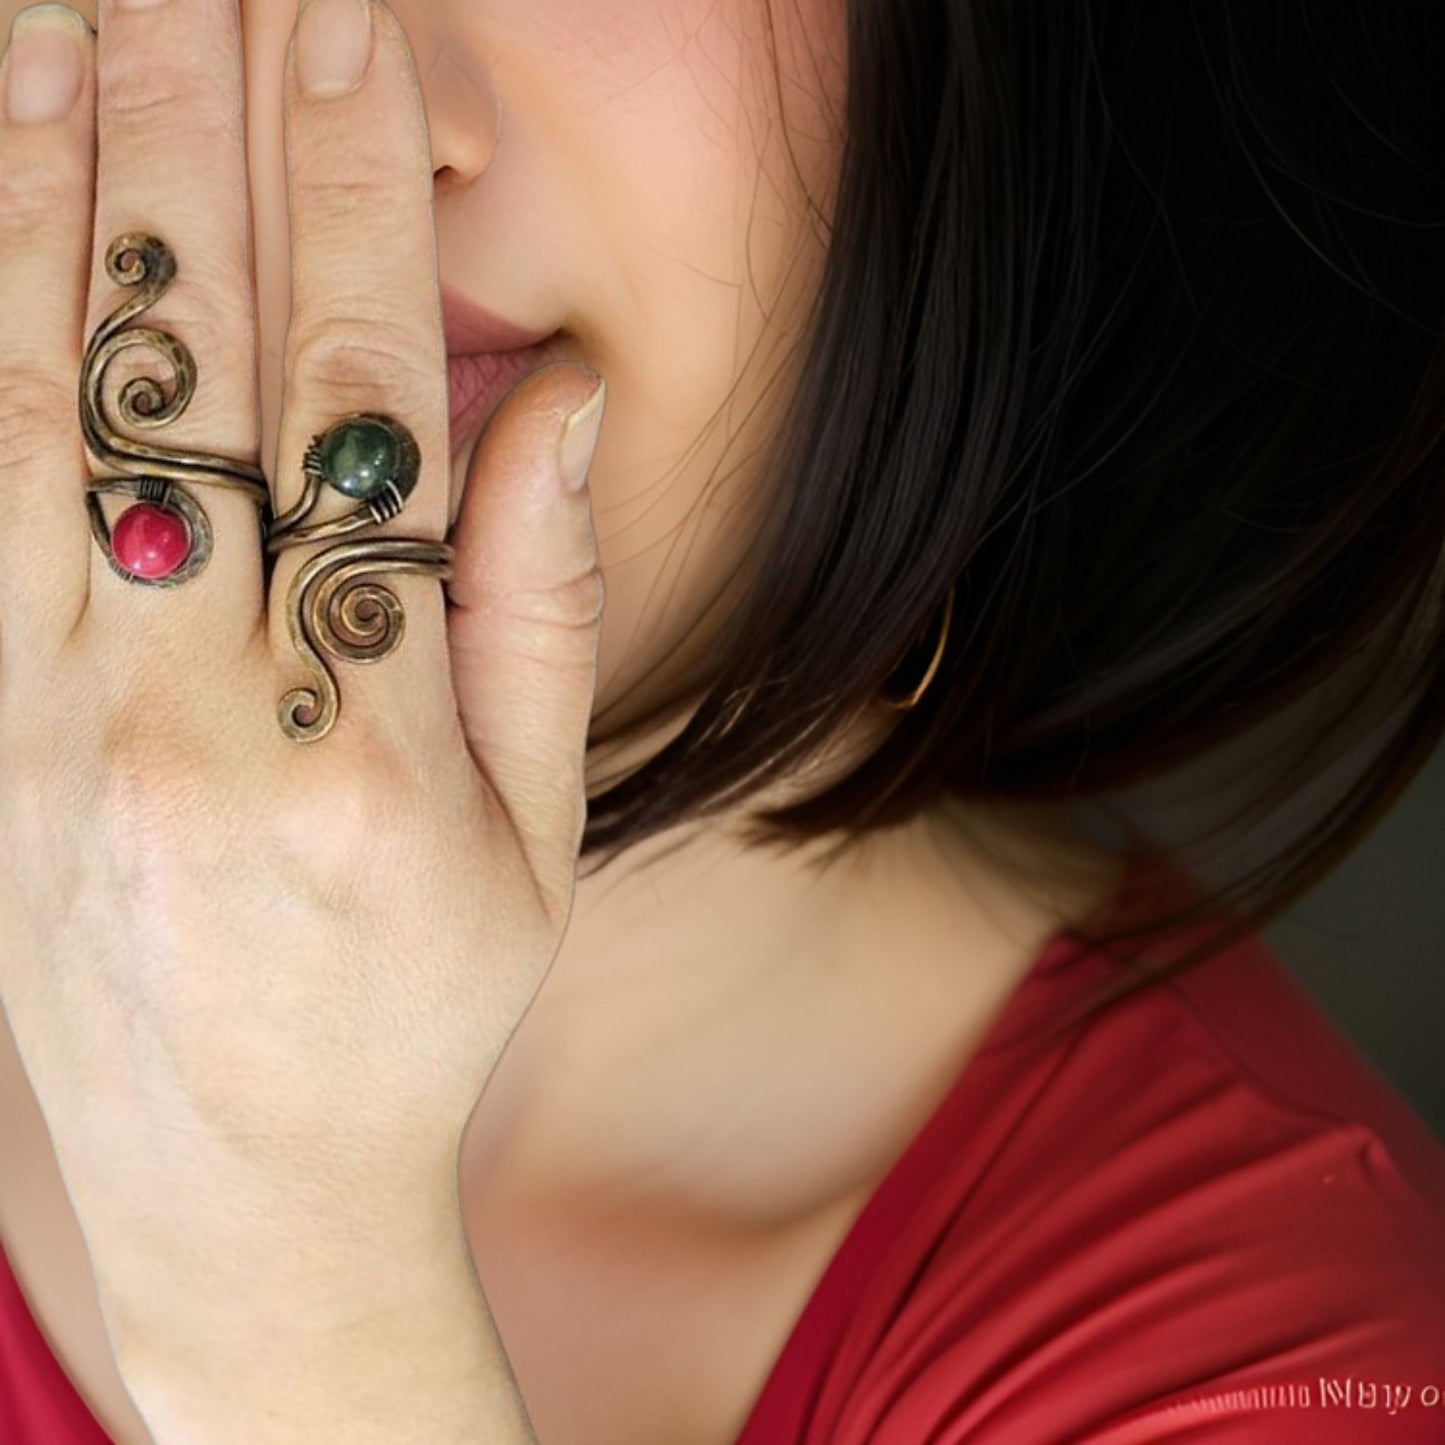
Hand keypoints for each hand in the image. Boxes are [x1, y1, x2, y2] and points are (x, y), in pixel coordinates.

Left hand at [0, 0, 604, 1361]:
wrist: (244, 1179)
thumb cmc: (415, 1006)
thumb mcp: (539, 834)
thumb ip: (539, 603)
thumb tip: (549, 398)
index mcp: (369, 746)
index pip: (356, 410)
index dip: (345, 199)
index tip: (341, 27)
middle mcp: (187, 719)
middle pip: (182, 367)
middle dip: (186, 116)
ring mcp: (45, 729)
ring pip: (31, 402)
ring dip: (41, 177)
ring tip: (64, 2)